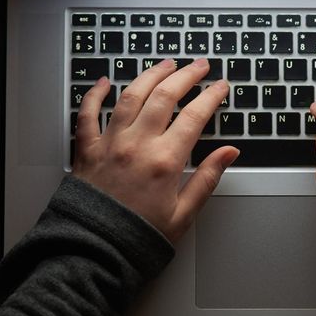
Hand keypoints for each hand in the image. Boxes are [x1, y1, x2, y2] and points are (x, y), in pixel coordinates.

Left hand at [72, 58, 238, 242]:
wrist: (94, 252)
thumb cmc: (138, 237)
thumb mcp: (183, 214)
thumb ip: (207, 178)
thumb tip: (229, 153)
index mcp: (165, 161)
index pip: (194, 116)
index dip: (211, 97)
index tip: (221, 87)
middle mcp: (137, 145)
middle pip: (165, 96)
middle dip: (186, 75)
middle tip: (199, 65)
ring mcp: (110, 143)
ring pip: (131, 95)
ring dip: (150, 75)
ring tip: (166, 63)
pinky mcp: (86, 150)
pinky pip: (87, 113)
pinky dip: (95, 94)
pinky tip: (103, 82)